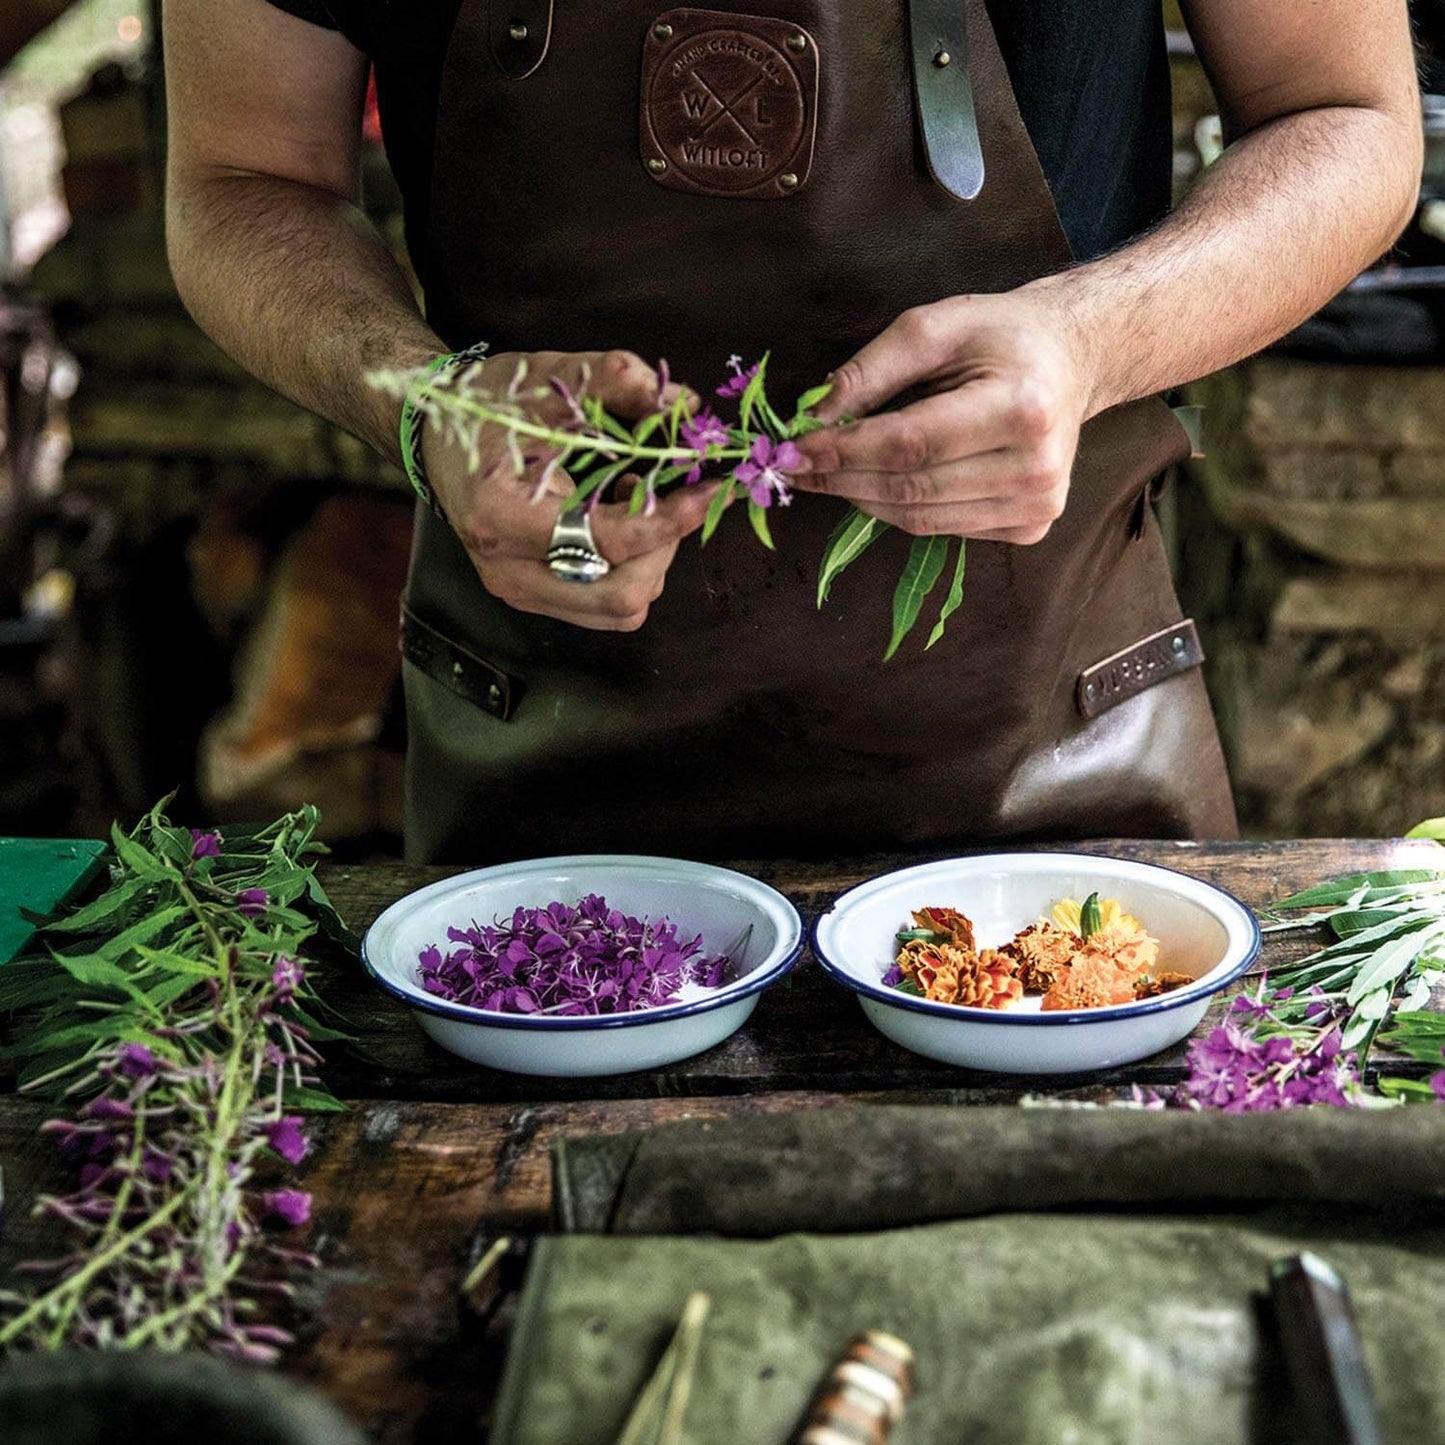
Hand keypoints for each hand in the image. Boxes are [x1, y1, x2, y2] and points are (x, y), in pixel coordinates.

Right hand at [424, 349, 716, 631]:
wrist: (433, 432)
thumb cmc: (486, 404)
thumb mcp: (546, 378)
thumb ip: (613, 381)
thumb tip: (684, 402)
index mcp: (502, 516)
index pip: (609, 540)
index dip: (671, 519)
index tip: (710, 489)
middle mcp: (508, 569)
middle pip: (622, 595)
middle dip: (664, 547)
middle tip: (667, 495)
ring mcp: (517, 590)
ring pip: (620, 610)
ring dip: (650, 560)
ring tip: (635, 501)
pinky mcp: (530, 596)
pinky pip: (604, 607)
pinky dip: (631, 570)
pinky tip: (617, 522)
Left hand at [789, 288, 1094, 543]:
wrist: (1072, 358)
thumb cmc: (1002, 336)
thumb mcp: (935, 328)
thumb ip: (870, 371)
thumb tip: (813, 419)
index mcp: (1020, 408)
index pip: (909, 444)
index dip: (845, 451)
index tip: (795, 448)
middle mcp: (1035, 466)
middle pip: (910, 489)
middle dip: (842, 478)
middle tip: (796, 466)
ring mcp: (1038, 504)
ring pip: (920, 520)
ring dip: (863, 498)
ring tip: (830, 472)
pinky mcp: (1031, 526)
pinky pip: (943, 529)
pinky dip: (901, 509)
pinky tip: (884, 482)